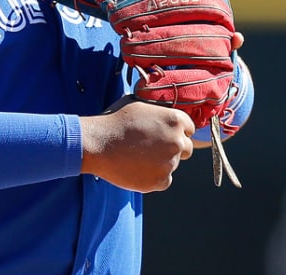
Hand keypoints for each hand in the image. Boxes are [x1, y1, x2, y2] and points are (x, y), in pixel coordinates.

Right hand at [79, 96, 194, 192]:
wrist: (96, 144)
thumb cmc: (113, 122)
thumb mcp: (137, 105)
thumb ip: (158, 111)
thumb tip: (163, 112)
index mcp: (176, 120)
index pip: (189, 129)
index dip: (175, 131)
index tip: (162, 134)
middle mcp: (177, 141)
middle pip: (186, 148)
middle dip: (172, 148)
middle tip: (150, 148)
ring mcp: (171, 163)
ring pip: (172, 165)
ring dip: (159, 162)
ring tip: (135, 157)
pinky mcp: (161, 181)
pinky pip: (163, 180)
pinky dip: (152, 177)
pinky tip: (135, 168)